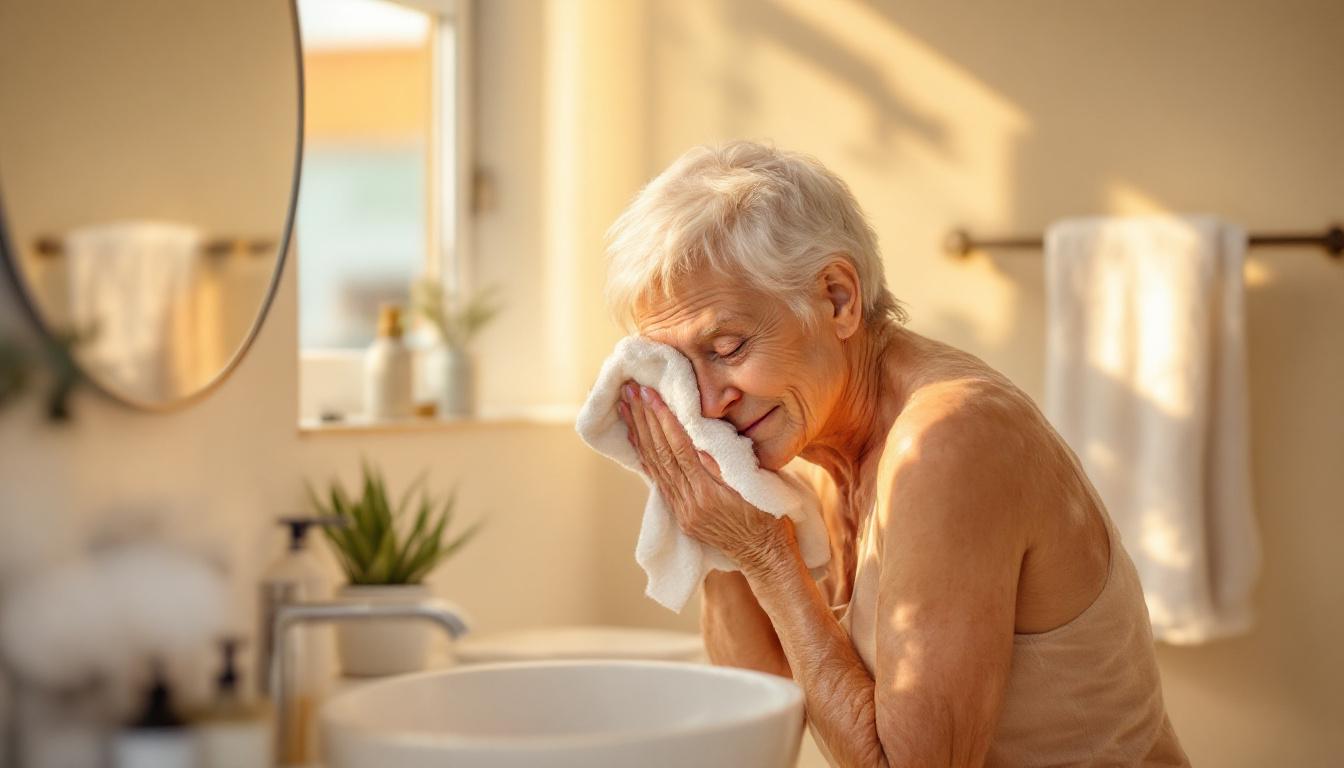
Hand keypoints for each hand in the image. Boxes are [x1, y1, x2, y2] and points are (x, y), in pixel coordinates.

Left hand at [616, 380, 795, 570]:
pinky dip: (646, 456)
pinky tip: (636, 438)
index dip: (664, 419)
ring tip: (626, 406)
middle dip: (645, 419)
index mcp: (710, 493)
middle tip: (631, 390)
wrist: (764, 554)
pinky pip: (658, 481)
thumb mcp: (756, 484)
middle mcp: (690, 502)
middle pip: (661, 454)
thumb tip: (700, 432)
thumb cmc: (768, 515)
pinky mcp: (681, 514)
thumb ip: (727, 462)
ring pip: (655, 465)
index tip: (652, 394)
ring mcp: (683, 510)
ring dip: (639, 433)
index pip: (680, 448)